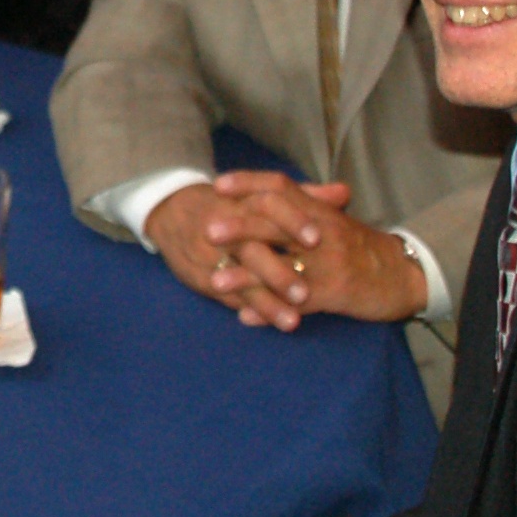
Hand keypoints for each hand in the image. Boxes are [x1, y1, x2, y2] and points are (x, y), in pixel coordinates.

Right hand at [145, 181, 303, 329]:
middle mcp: (224, 230)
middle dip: (278, 273)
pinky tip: (270, 324)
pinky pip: (227, 297)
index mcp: (242, 203)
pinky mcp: (201, 278)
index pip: (267, 206)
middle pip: (250, 251)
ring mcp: (210, 257)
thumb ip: (303, 196)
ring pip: (238, 282)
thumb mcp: (260, 193)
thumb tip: (344, 194)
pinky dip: (249, 311)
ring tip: (291, 321)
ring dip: (265, 303)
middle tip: (306, 293)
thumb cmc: (228, 203)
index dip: (292, 221)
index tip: (317, 238)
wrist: (172, 211)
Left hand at [210, 172, 428, 325]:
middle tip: (206, 230)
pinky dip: (270, 310)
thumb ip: (301, 208)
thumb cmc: (360, 247)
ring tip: (215, 281)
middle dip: (240, 226)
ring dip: (246, 275)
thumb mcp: (332, 221)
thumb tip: (261, 197)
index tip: (217, 184)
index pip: (281, 187)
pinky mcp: (335, 292)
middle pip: (276, 222)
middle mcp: (320, 232)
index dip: (249, 183)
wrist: (402, 274)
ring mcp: (327, 263)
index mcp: (318, 211)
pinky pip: (297, 301)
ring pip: (282, 266)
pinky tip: (245, 317)